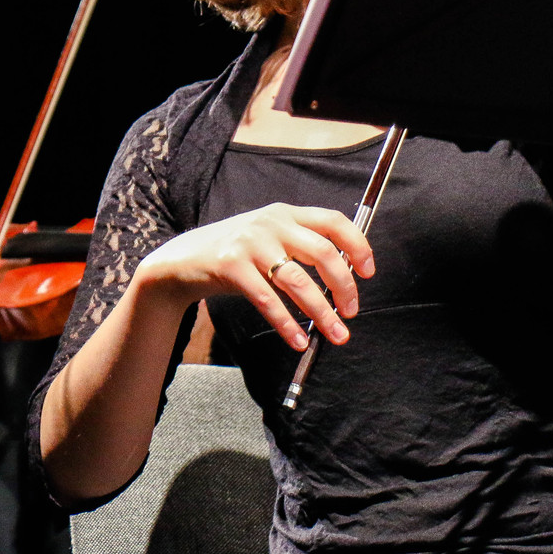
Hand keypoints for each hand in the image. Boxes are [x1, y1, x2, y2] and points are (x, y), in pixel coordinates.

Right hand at [133, 203, 375, 351]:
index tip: (369, 273)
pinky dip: (287, 324)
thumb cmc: (236, 254)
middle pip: (323, 253)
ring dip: (322, 312)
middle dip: (345, 287)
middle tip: (350, 312)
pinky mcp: (230, 264)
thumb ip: (300, 249)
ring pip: (298, 281)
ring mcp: (249, 241)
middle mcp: (270, 222)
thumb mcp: (268, 239)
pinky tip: (298, 340)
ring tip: (335, 334)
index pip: (334, 221)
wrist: (183, 259)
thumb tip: (344, 284)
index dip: (358, 246)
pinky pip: (267, 299)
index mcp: (285, 213)